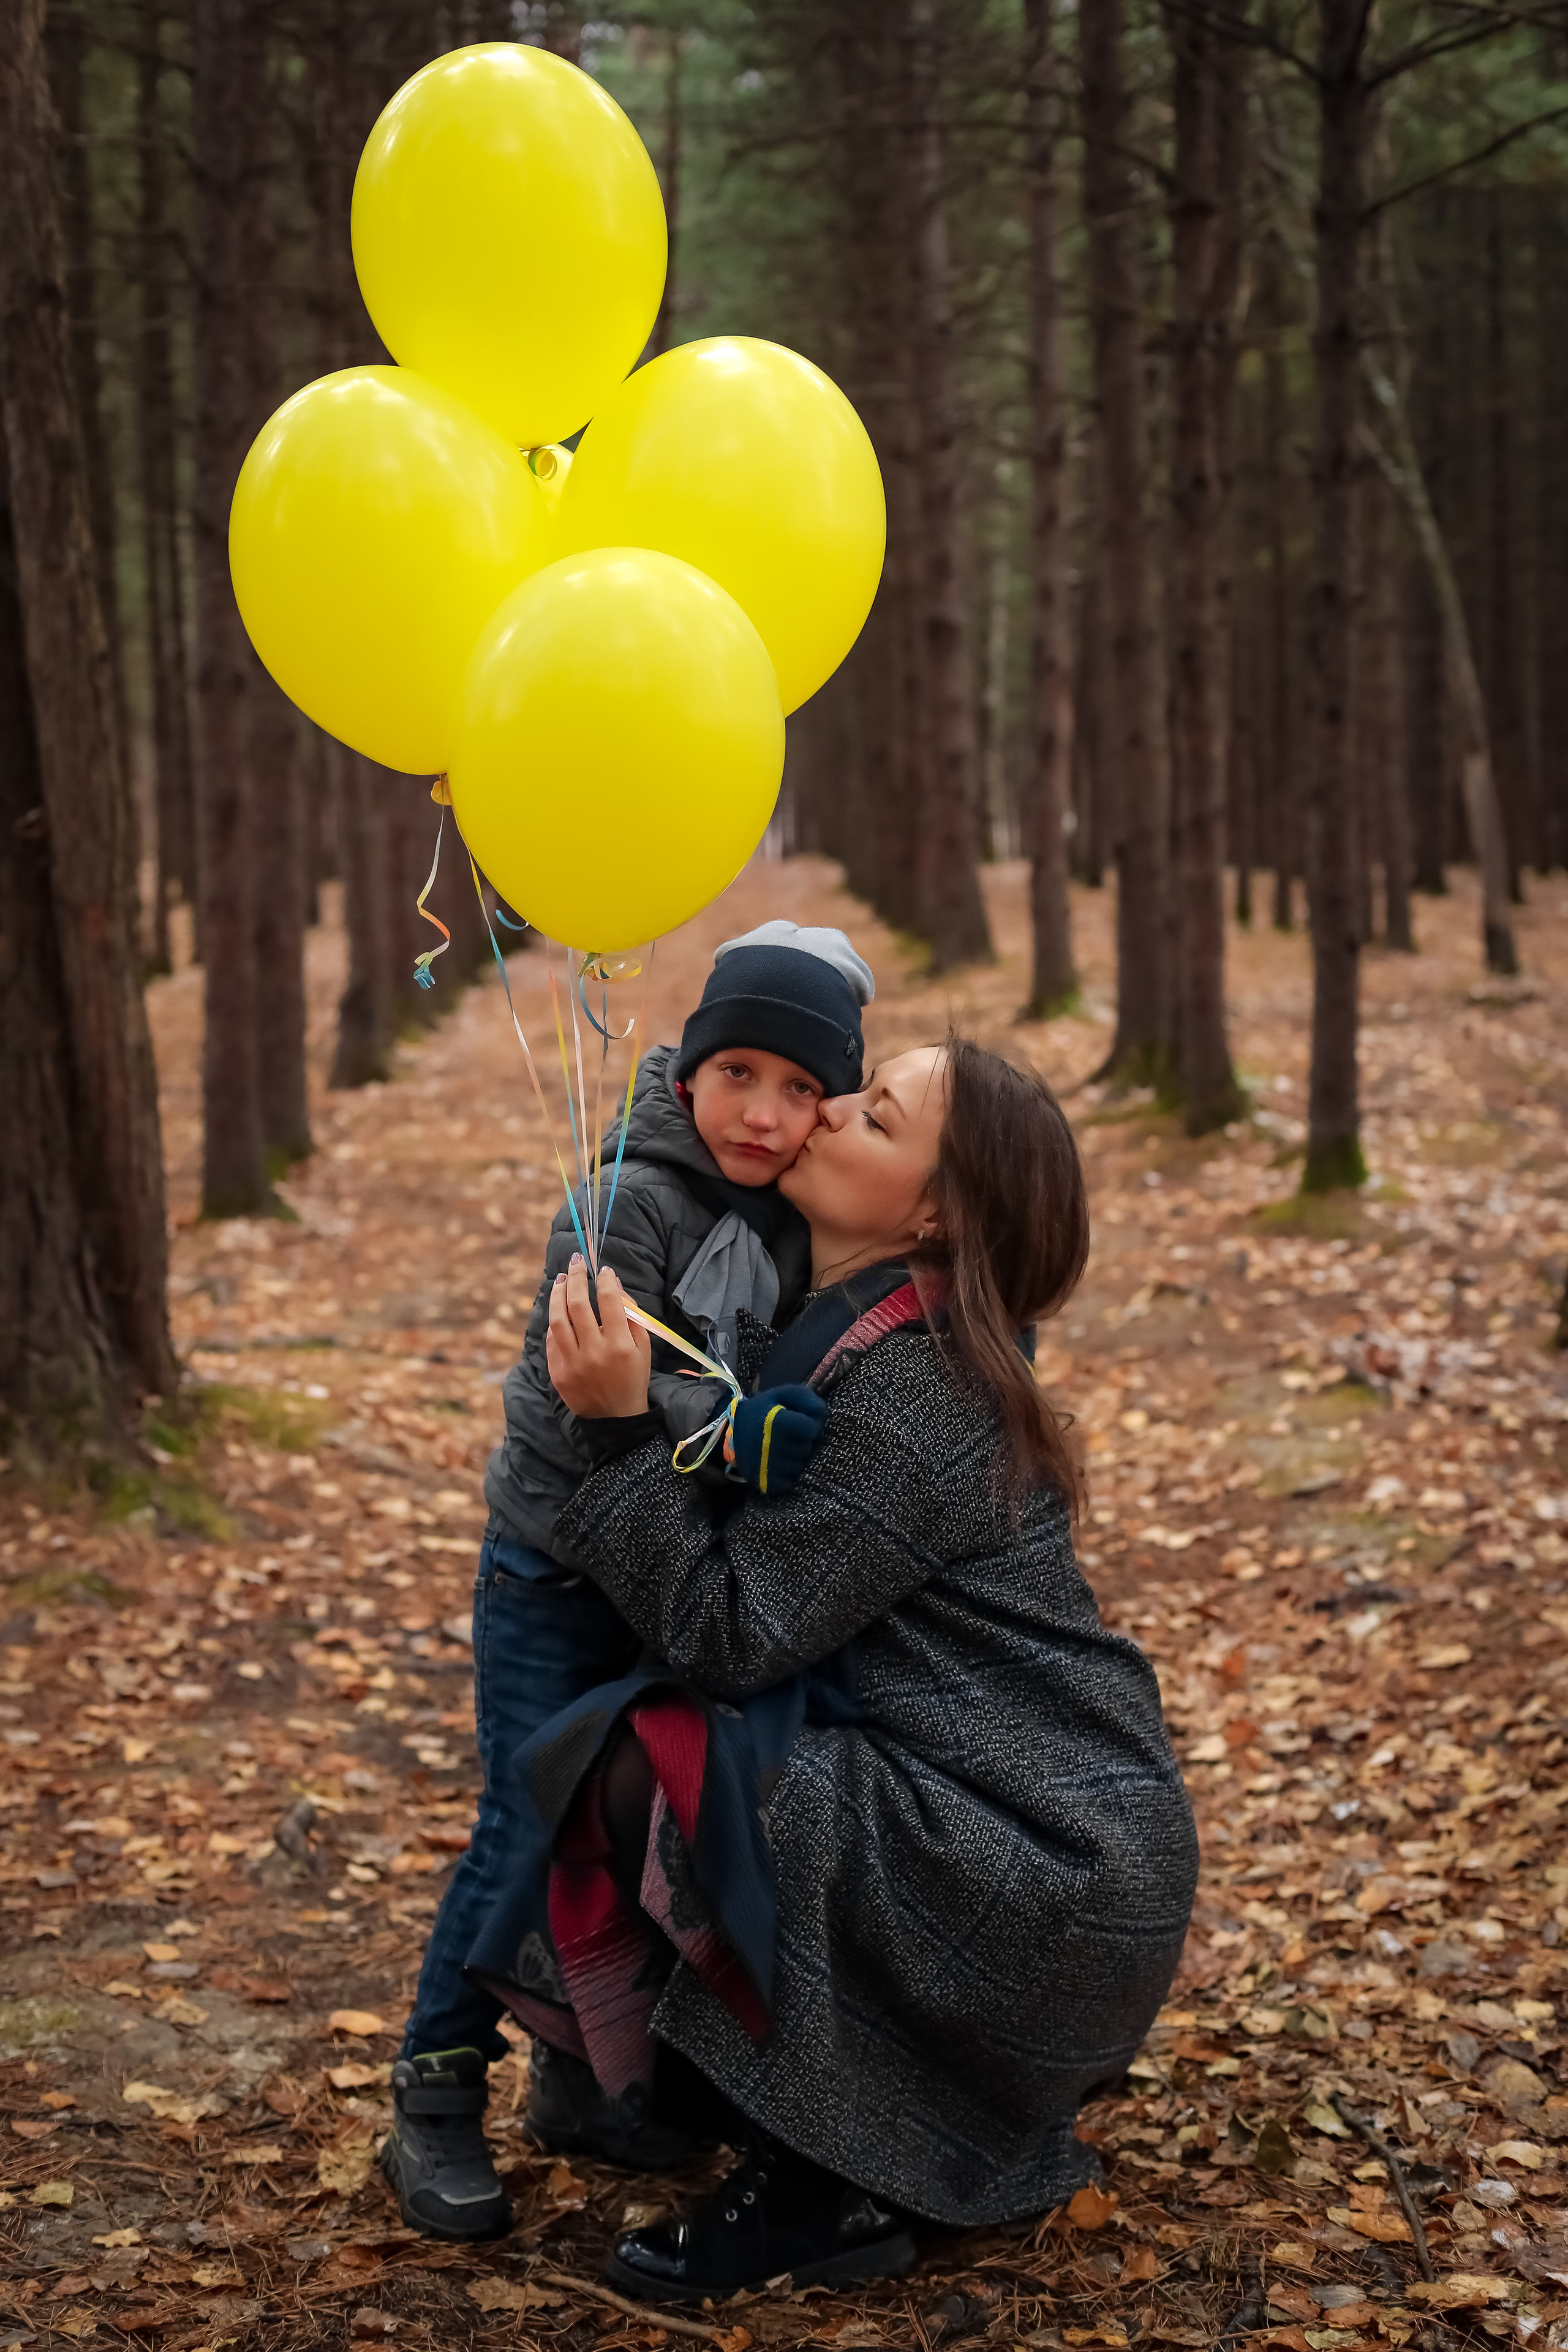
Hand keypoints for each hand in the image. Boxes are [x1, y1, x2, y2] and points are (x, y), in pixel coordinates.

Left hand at [546, 1257, 651, 1418]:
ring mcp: (572, 1363)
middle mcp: (594, 1352)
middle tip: (576, 1263)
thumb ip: (632, 1315)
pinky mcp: (557, 1372)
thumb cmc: (632, 1378)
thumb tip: (614, 1285)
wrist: (615, 1418)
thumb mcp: (642, 1347)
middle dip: (576, 1277)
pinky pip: (551, 1339)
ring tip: (560, 1279)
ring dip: (557, 1294)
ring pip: (557, 1319)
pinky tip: (558, 1310)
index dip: (605, 1281)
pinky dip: (555, 1321)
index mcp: (619, 1345)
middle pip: (577, 1304)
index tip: (604, 1271)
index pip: (609, 1301)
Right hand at [729, 1384, 828, 1496]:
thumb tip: (820, 1412)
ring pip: (799, 1465)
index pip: (810, 1429)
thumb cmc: (762, 1411)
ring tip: (780, 1448)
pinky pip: (790, 1480)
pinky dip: (787, 1473)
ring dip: (794, 1457)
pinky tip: (776, 1462)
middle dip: (801, 1441)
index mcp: (774, 1422)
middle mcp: (771, 1447)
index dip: (809, 1424)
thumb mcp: (781, 1394)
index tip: (799, 1422)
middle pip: (806, 1448)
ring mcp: (768, 1468)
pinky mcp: (767, 1483)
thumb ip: (805, 1396)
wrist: (730, 1433)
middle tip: (786, 1435)